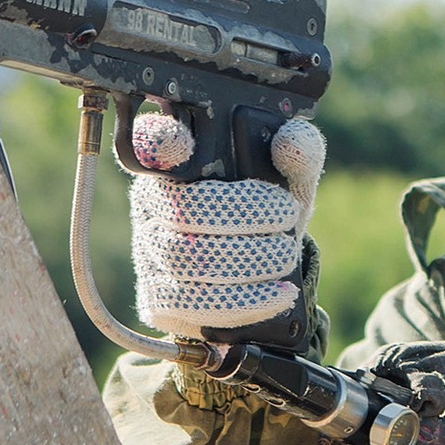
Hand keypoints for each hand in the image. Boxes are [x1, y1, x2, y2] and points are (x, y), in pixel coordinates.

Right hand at [126, 112, 322, 338]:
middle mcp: (152, 204)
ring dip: (250, 258)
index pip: (154, 142)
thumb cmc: (270, 217)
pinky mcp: (156, 299)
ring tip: (285, 255)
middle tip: (286, 218)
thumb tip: (290, 140)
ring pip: (187, 259)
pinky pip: (193, 304)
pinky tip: (279, 293)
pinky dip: (246, 300)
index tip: (182, 141)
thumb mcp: (290, 183)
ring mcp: (148, 253)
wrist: (266, 277)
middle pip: (185, 211)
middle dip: (246, 215)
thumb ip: (296, 155)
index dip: (161, 141)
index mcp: (178, 163)